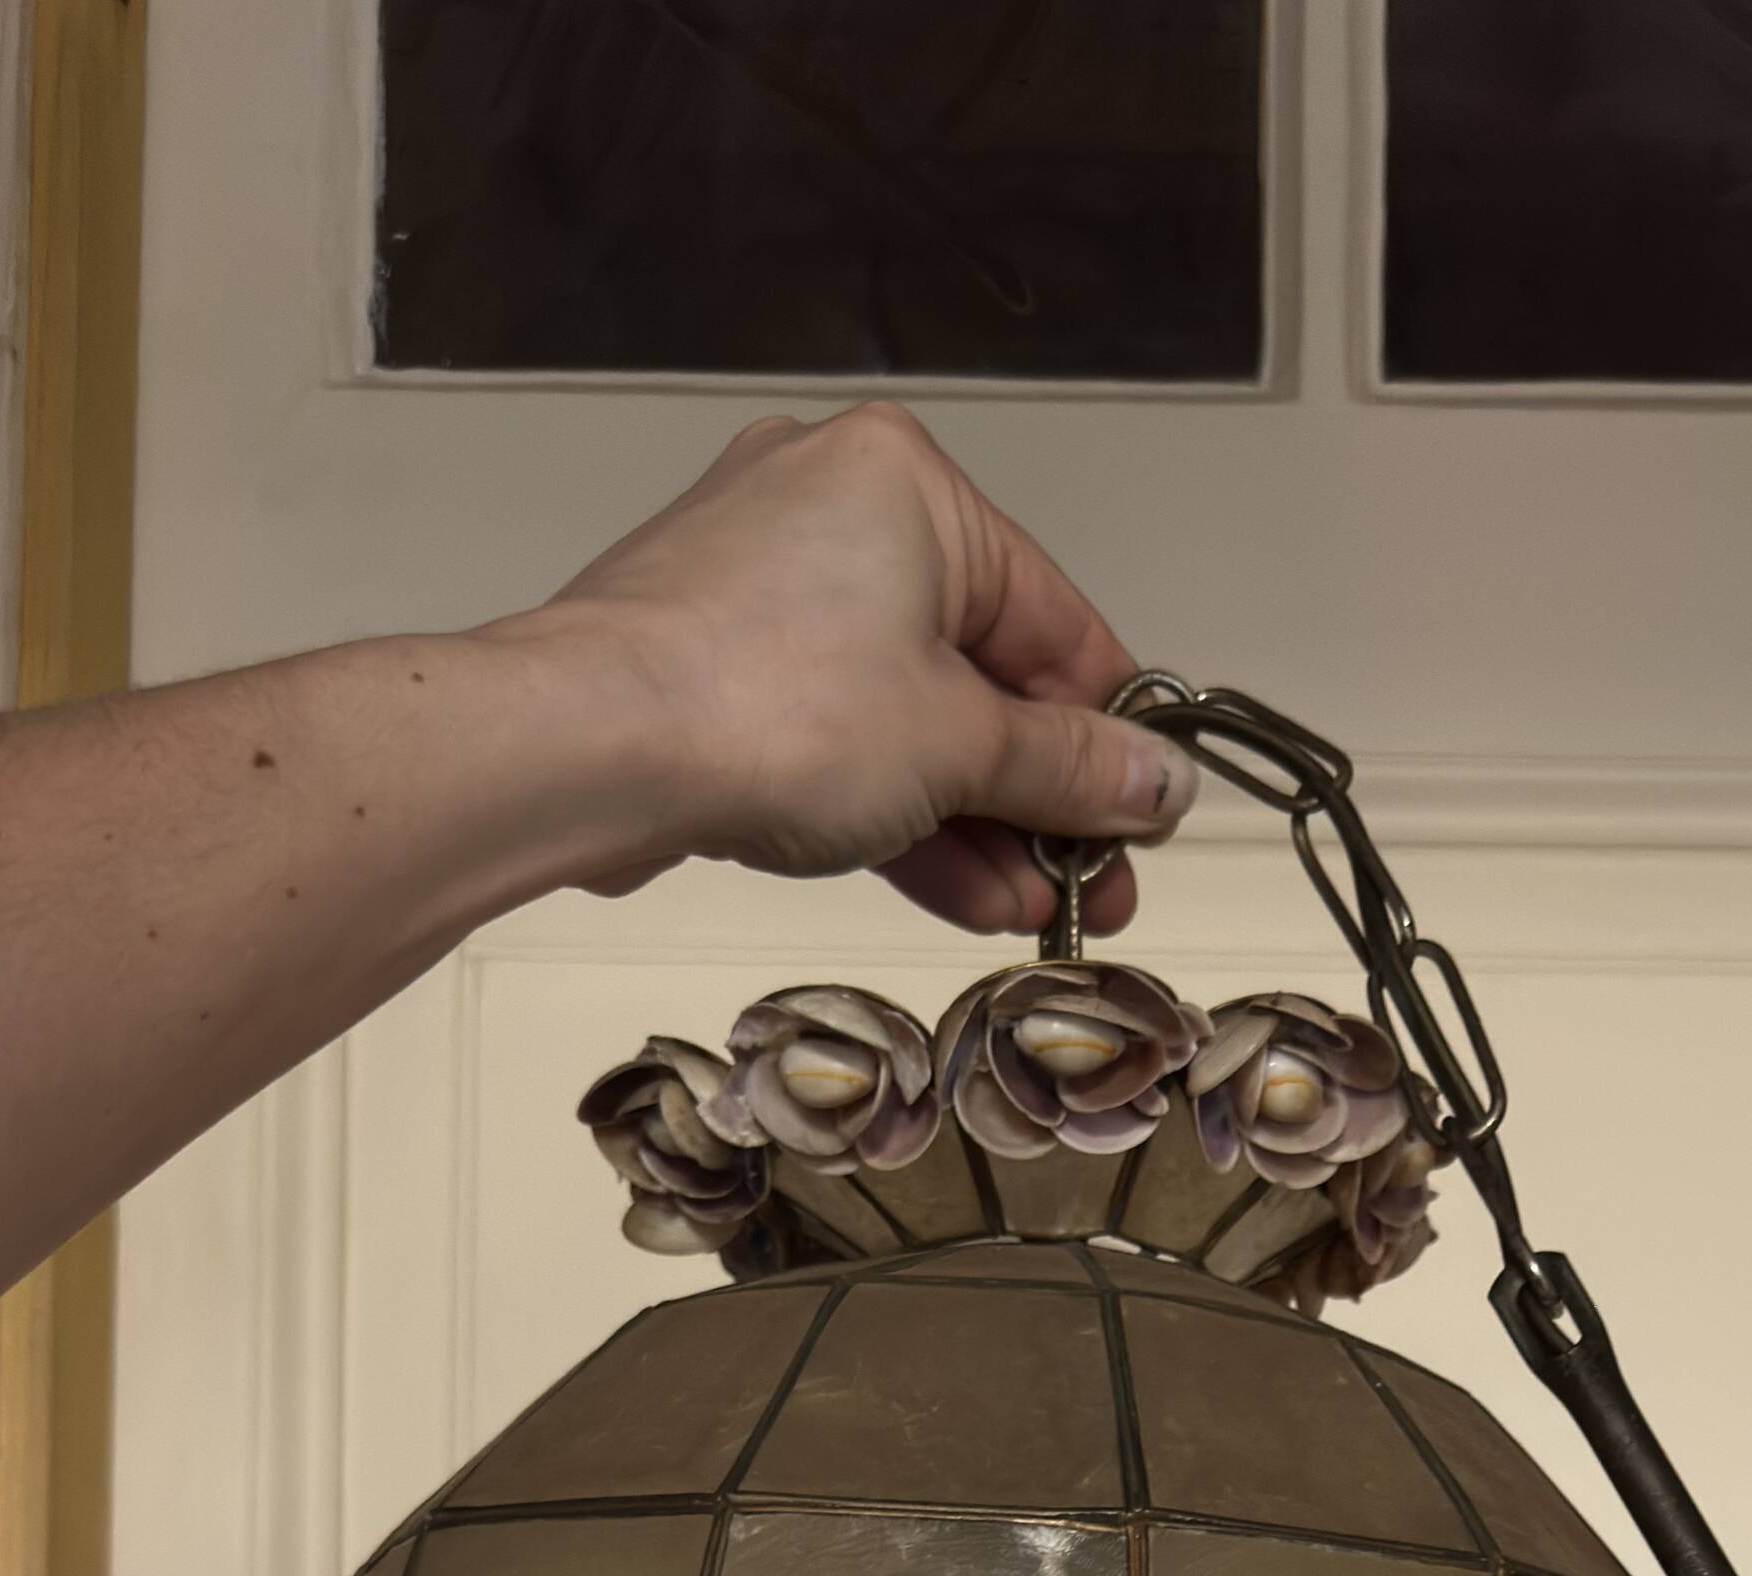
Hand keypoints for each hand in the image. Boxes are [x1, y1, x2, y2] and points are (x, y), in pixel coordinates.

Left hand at [495, 403, 1194, 937]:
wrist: (589, 749)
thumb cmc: (772, 706)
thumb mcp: (960, 747)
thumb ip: (1071, 769)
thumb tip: (1162, 785)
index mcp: (911, 486)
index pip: (1057, 620)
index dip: (1110, 735)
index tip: (1146, 820)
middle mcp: (838, 510)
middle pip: (982, 672)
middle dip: (1040, 798)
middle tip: (1094, 890)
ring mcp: (768, 589)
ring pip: (910, 717)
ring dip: (979, 824)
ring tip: (1033, 913)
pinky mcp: (719, 663)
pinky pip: (841, 735)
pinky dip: (901, 811)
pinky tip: (963, 894)